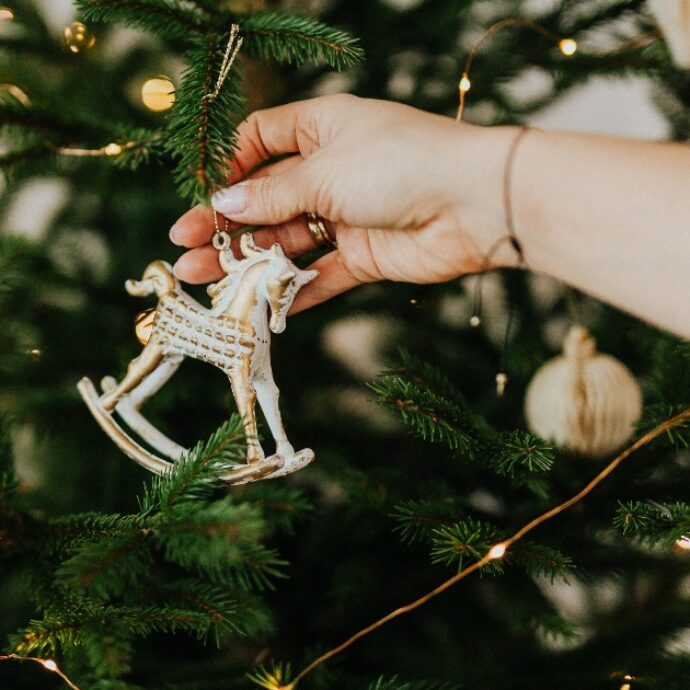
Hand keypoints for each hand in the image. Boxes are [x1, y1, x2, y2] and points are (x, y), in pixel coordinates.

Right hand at [170, 95, 514, 313]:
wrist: (474, 204)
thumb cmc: (400, 164)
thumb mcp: (324, 172)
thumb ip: (273, 196)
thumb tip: (224, 204)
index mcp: (322, 130)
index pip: (262, 140)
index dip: (230, 167)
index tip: (203, 195)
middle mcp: (332, 171)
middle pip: (267, 199)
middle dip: (225, 224)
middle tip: (184, 247)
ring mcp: (347, 216)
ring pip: (287, 241)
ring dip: (248, 261)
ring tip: (205, 280)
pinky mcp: (363, 256)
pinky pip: (319, 276)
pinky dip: (291, 291)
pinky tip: (258, 307)